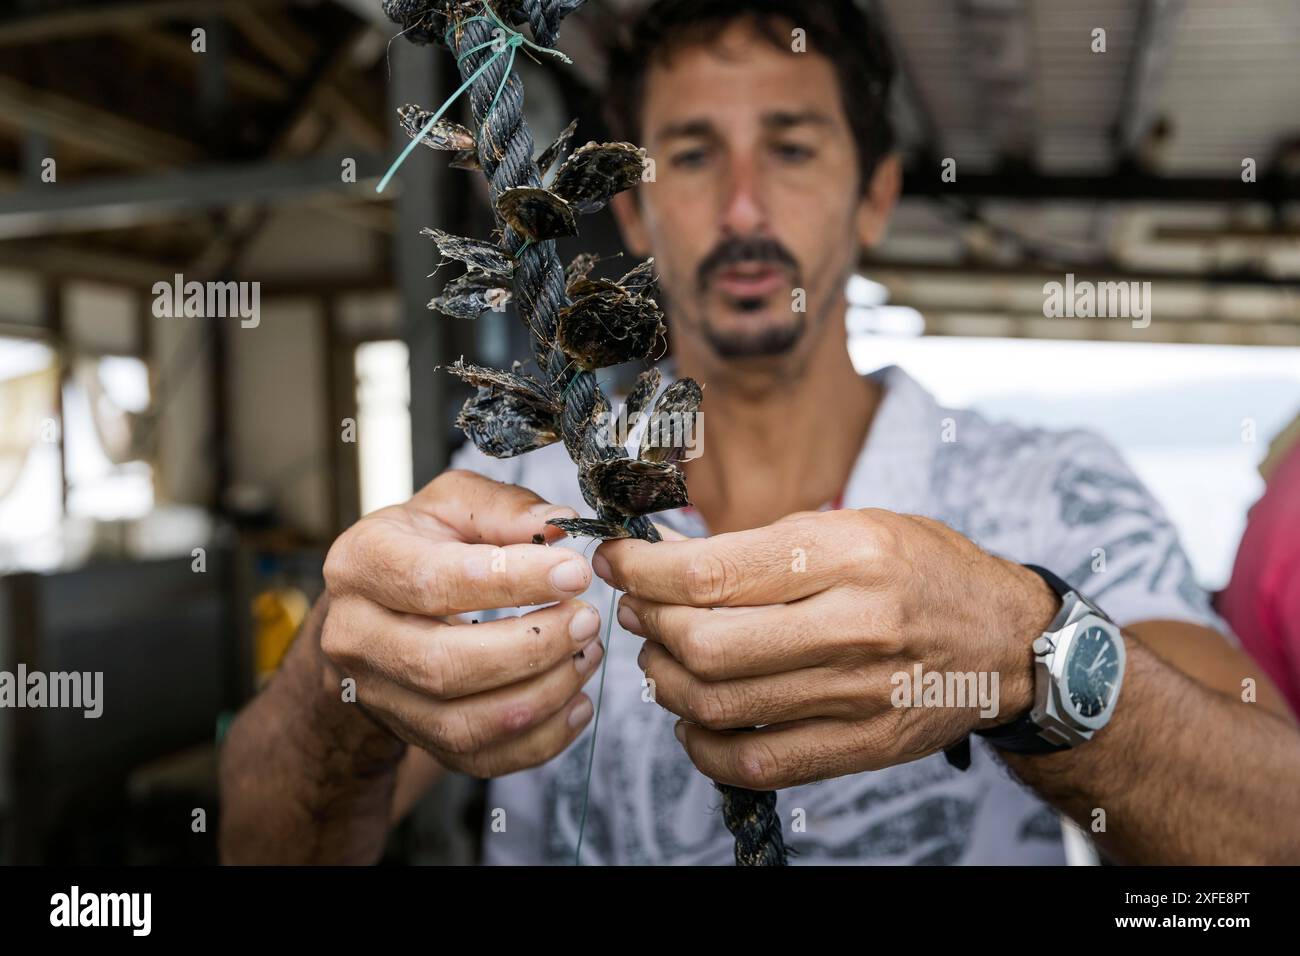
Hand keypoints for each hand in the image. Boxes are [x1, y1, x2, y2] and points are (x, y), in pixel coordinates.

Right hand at [321, 469, 602, 777]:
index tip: (574, 573)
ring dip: (541, 695)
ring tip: (587, 656)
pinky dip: (539, 741)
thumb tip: (559, 526)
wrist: (375, 609)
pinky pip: (478, 758)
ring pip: (462, 723)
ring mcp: (380, 695)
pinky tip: (575, 703)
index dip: (511, 580)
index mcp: (362, 564)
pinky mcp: (412, 735)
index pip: (433, 581)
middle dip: (531, 648)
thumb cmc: (422, 547)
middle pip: (443, 665)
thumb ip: (505, 509)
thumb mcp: (453, 505)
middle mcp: (356, 636)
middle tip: (586, 620)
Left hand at [593, 509, 1057, 789]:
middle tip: (640, 610)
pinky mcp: (864, 747)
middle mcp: (856, 624)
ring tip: (665, 657)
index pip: (713, 572)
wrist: (1008, 642)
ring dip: (667, 682)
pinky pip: (756, 765)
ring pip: (719, 705)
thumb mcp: (851, 527)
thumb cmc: (922, 570)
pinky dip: (702, 747)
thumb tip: (664, 563)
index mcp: (849, 554)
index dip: (644, 571)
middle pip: (706, 644)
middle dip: (650, 626)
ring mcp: (860, 694)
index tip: (616, 562)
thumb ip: (760, 547)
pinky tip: (693, 720)